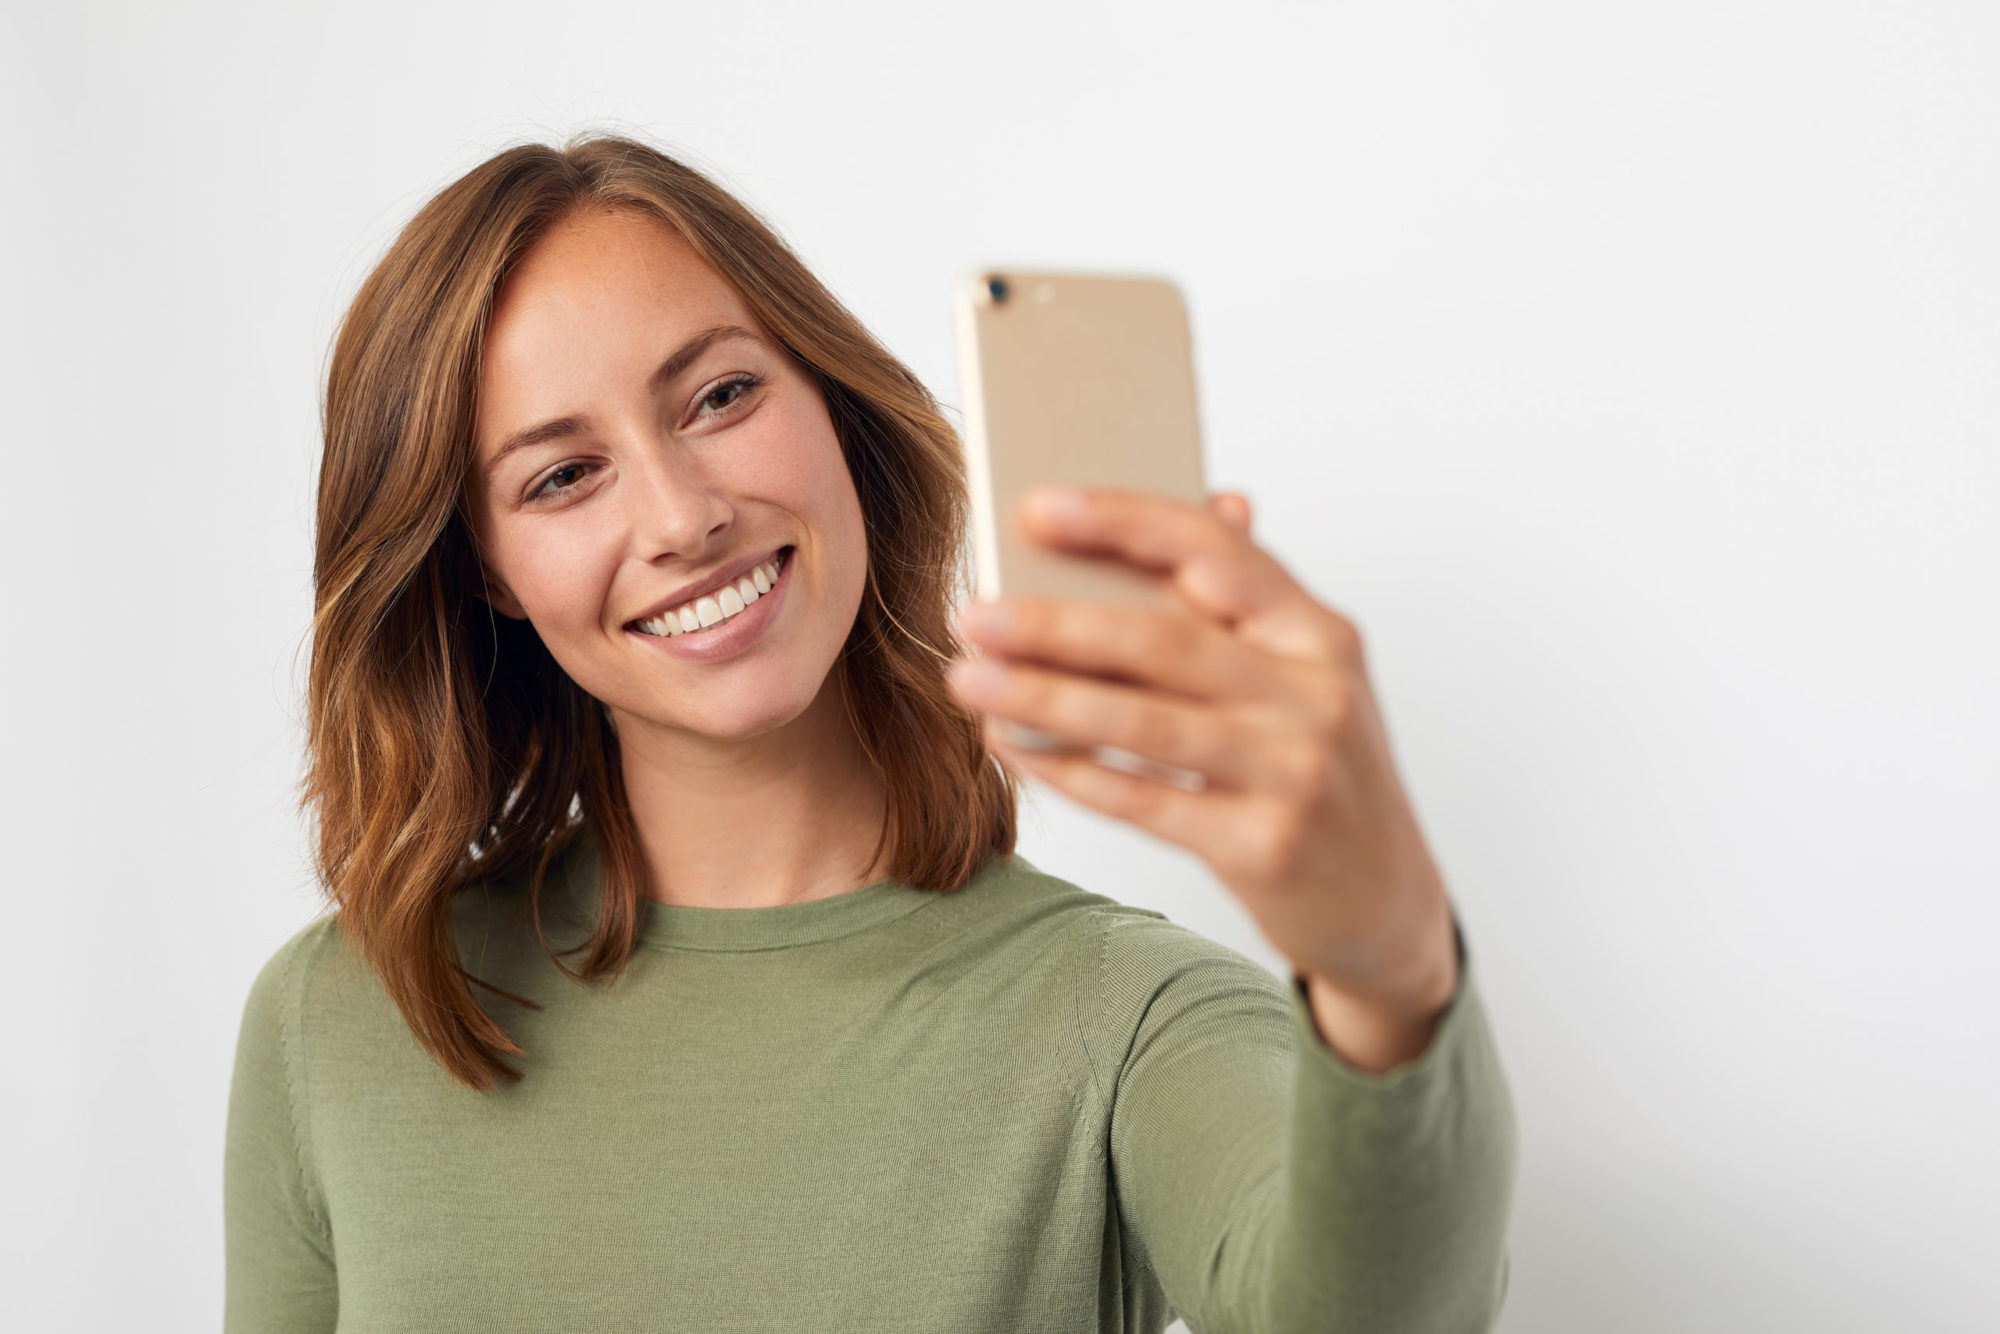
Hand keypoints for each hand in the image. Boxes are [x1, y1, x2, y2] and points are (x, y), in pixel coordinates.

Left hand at [945, 484, 1460, 1070]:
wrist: (1388, 906)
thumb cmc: (1322, 774)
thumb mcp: (1307, 678)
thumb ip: (1252, 602)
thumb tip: (1220, 500)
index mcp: (1321, 632)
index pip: (1216, 551)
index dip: (1124, 521)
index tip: (1038, 505)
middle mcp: (1315, 694)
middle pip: (1164, 640)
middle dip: (1057, 624)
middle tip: (975, 613)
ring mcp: (1294, 772)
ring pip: (1143, 722)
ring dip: (1043, 698)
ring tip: (970, 679)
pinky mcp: (1263, 847)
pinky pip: (1142, 800)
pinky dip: (1069, 771)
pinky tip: (1014, 749)